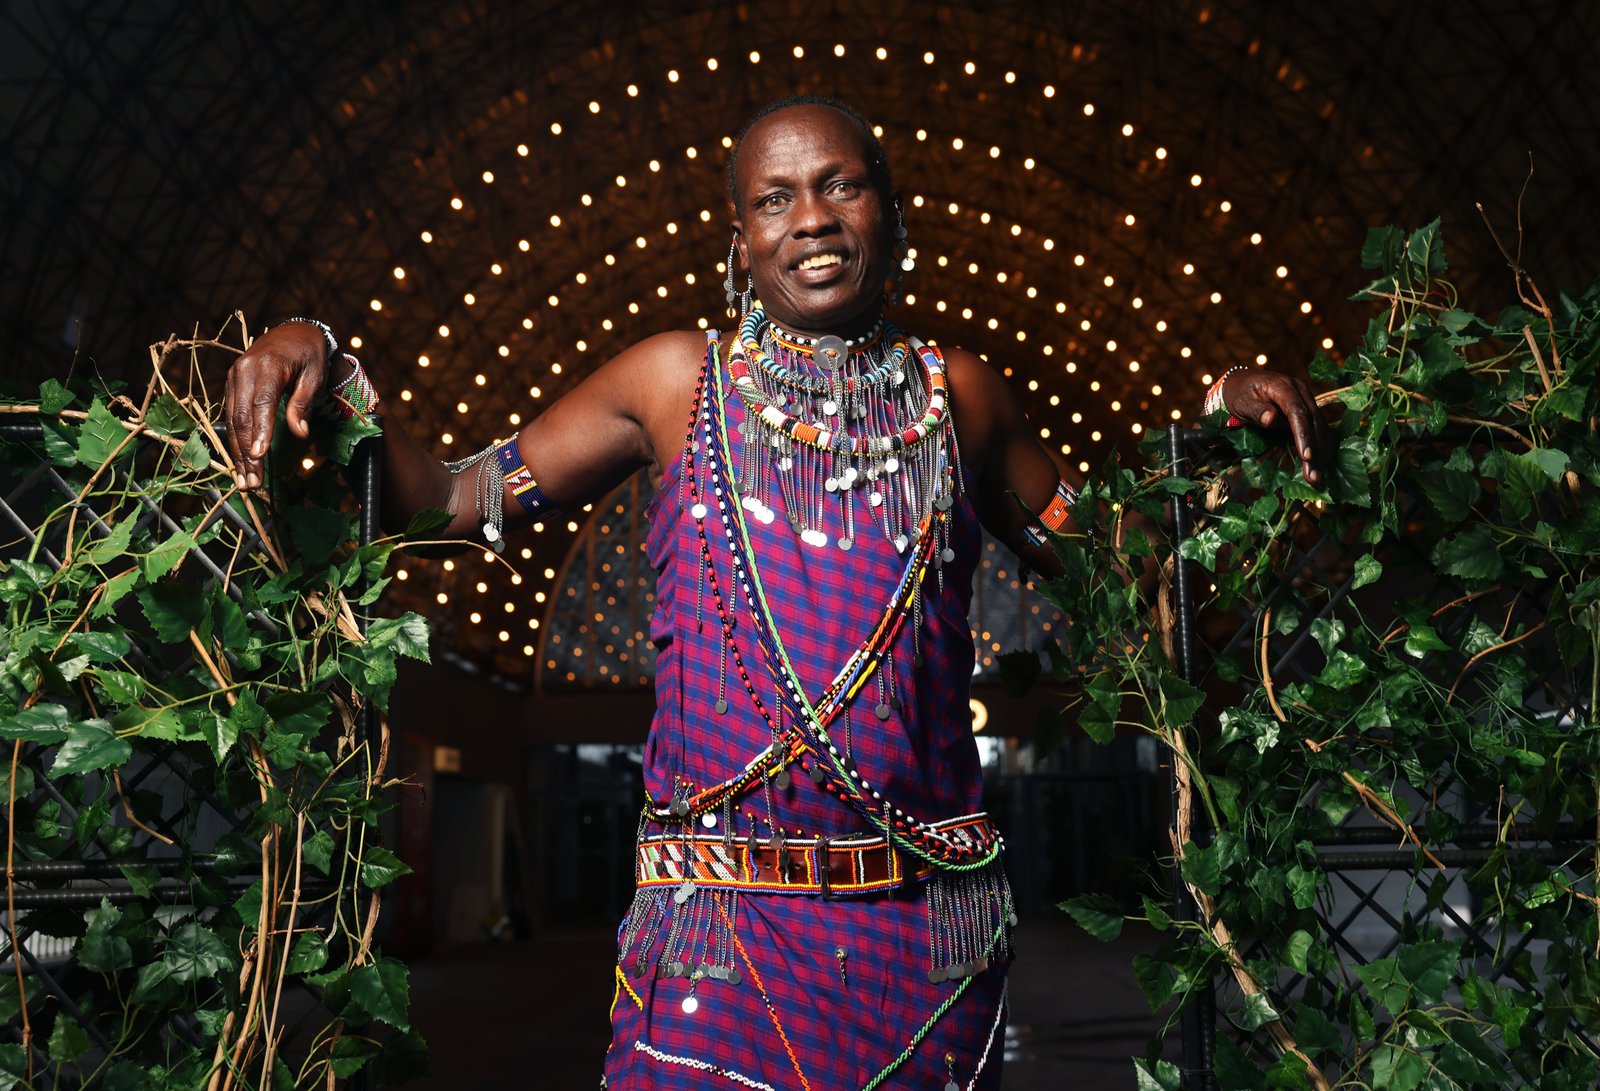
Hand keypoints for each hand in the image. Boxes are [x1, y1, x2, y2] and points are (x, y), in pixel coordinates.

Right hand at [223, 322, 330, 489]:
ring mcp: (234, 378)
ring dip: (238, 453)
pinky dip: (235, 440)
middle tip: (253, 483)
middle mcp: (243, 371)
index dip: (260, 432)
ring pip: (232, 420)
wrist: (293, 332)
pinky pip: (231, 416)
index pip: (261, 403)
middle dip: (247, 452)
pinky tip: (241, 462)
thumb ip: (303, 403)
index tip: (261, 456)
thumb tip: (300, 433)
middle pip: (242, 417)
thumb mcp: (315, 375)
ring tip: (245, 481)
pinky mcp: (232, 385)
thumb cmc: (308, 354)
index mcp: (266, 366)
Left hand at [1223, 370, 1328, 484]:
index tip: (1306, 456)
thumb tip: (1271, 419)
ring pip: (1320, 427)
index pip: (1298, 411)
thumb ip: (1256, 410)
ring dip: (1321, 453)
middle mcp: (1300, 391)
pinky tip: (1318, 465)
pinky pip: (1318, 429)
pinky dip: (1319, 448)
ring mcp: (1306, 400)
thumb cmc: (1239, 394)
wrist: (1243, 382)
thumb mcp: (1242, 401)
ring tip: (1316, 477)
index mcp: (1283, 386)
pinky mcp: (1308, 410)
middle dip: (1315, 450)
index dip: (1303, 434)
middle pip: (1313, 422)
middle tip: (1313, 477)